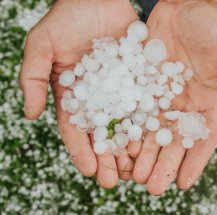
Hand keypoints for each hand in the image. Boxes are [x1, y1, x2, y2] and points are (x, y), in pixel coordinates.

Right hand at [19, 0, 137, 187]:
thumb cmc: (68, 18)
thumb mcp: (42, 46)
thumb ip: (32, 78)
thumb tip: (31, 115)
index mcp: (73, 95)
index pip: (76, 129)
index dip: (81, 151)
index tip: (89, 171)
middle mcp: (99, 97)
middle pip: (103, 134)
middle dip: (107, 158)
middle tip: (114, 181)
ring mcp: (121, 90)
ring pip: (126, 125)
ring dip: (130, 149)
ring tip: (135, 170)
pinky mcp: (141, 80)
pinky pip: (146, 104)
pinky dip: (149, 124)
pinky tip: (154, 141)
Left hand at [131, 0, 216, 194]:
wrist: (184, 4)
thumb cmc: (213, 26)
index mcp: (209, 102)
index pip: (204, 138)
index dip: (195, 161)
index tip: (183, 184)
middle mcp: (185, 104)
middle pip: (174, 141)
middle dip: (164, 164)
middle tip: (151, 188)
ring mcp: (162, 96)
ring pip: (152, 131)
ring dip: (143, 153)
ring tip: (132, 174)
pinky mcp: (143, 85)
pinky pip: (134, 110)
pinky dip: (127, 129)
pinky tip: (118, 145)